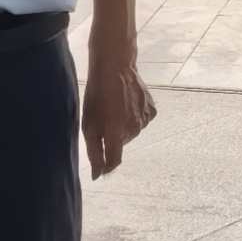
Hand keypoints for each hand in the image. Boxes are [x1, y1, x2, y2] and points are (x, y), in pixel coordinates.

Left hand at [81, 23, 156, 178]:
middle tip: (103, 118)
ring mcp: (146, 119)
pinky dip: (134, 117)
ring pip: (131, 132)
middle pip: (121, 144)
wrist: (114, 66)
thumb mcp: (88, 122)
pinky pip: (141, 122)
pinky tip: (126, 103)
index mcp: (116, 132)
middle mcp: (135, 128)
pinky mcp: (152, 111)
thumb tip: (98, 175)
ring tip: (114, 107)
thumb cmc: (97, 93)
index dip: (106, 166)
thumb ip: (94, 151)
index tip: (100, 165)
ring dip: (122, 126)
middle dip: (111, 137)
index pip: (114, 162)